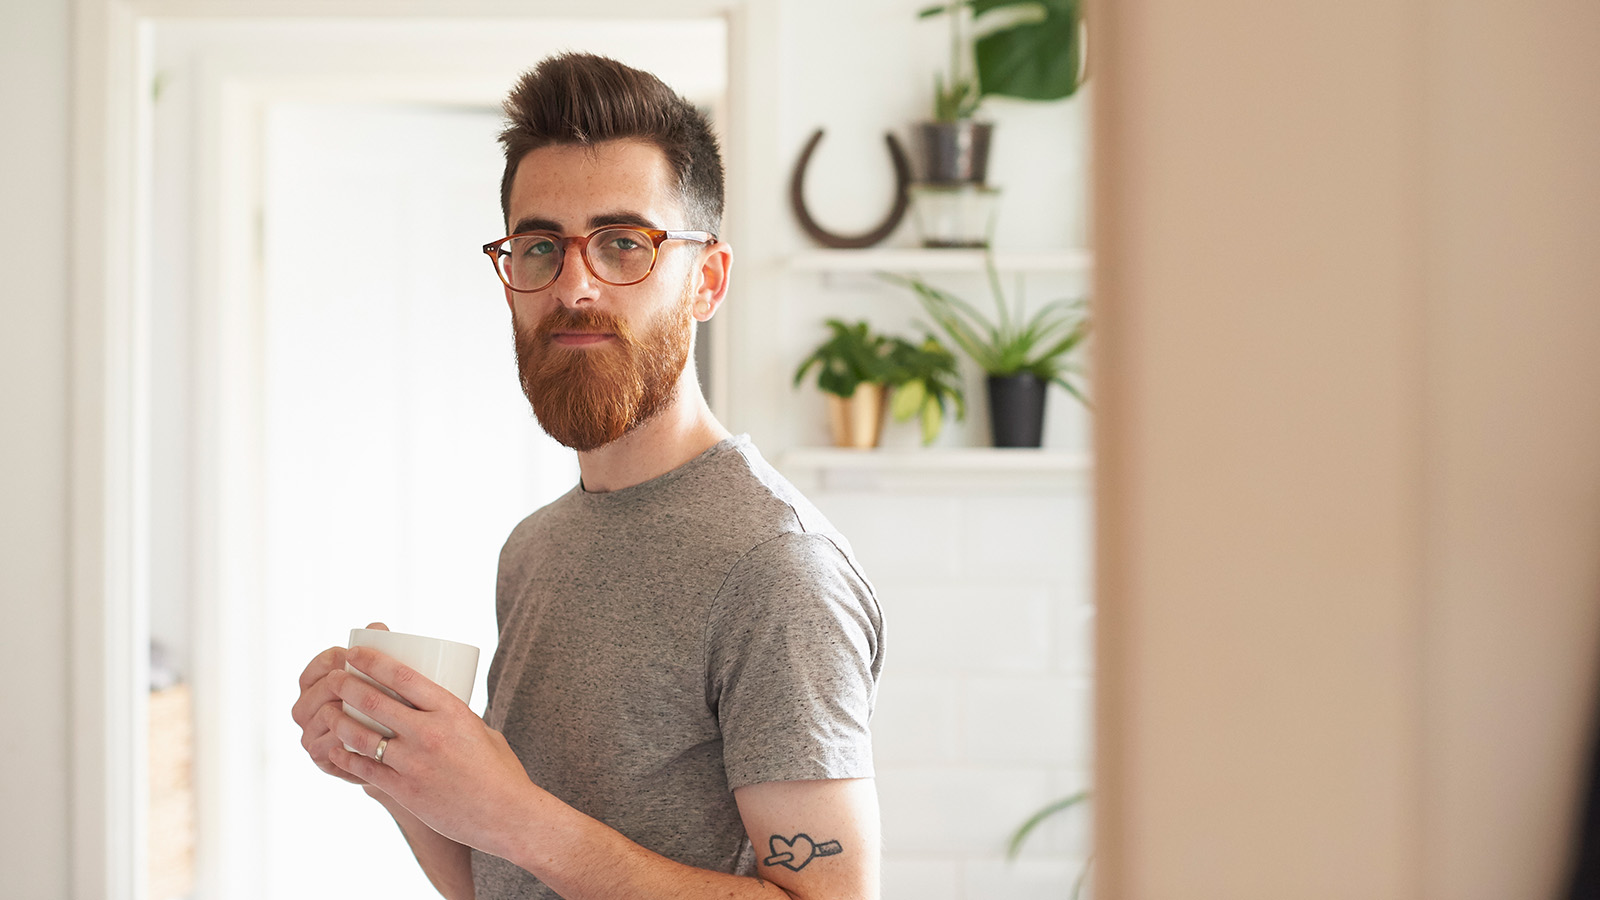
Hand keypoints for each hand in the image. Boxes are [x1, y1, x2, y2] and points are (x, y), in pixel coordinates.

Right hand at [289, 621, 389, 787]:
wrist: (385, 752)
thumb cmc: (383, 706)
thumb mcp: (382, 679)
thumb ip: (377, 651)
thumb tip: (377, 627)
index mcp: (314, 682)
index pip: (323, 662)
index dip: (343, 659)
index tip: (364, 659)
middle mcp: (305, 706)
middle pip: (323, 687)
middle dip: (347, 684)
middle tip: (378, 685)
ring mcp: (309, 732)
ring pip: (324, 715)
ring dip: (347, 710)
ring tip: (376, 709)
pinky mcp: (318, 756)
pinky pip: (326, 742)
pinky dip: (344, 737)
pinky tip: (366, 734)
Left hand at [323, 642, 536, 853]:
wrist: (507, 814)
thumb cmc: (499, 771)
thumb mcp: (481, 730)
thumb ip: (453, 718)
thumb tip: (432, 709)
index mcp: (451, 710)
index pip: (402, 676)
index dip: (372, 660)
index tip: (354, 651)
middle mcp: (429, 733)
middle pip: (374, 701)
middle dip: (346, 684)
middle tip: (332, 676)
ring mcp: (414, 763)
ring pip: (361, 735)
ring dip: (338, 719)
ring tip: (326, 710)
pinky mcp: (404, 790)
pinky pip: (364, 768)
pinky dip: (344, 757)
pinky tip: (333, 750)